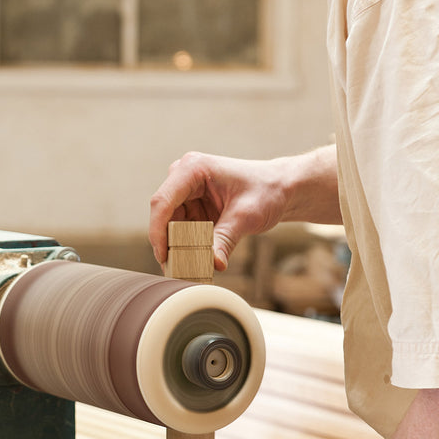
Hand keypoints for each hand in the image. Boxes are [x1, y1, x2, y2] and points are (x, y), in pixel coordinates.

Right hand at [149, 151, 290, 270]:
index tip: (163, 257)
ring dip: (178, 247)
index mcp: (193, 168)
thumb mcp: (246, 216)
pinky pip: (181, 230)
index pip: (162, 201)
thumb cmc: (266, 191)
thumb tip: (213, 264)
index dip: (158, 231)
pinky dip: (187, 246)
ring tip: (190, 269)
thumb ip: (226, 239)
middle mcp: (184, 176)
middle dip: (169, 243)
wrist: (280, 188)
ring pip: (170, 225)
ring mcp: (186, 192)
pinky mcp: (191, 206)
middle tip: (178, 270)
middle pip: (164, 215)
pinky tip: (196, 260)